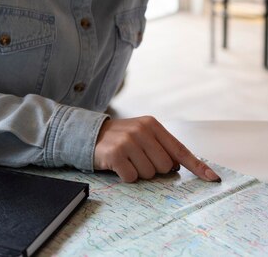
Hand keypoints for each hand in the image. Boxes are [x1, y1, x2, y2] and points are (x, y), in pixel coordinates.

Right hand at [94, 116, 220, 182]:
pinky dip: (127, 176)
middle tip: (139, 159)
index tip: (212, 178)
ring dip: (139, 173)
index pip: (180, 149)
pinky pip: (132, 178)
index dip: (197, 165)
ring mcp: (128, 141)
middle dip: (154, 169)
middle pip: (165, 167)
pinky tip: (119, 165)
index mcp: (152, 124)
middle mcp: (142, 130)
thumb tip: (180, 166)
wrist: (90, 134)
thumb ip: (162, 147)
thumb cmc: (122, 138)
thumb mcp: (143, 135)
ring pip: (149, 174)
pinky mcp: (115, 154)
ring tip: (128, 160)